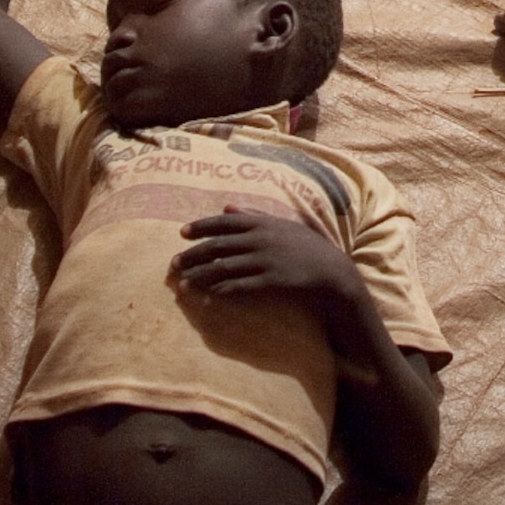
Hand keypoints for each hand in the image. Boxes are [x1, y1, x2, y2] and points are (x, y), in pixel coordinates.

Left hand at [171, 209, 361, 320]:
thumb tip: (227, 206)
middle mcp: (260, 240)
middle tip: (173, 264)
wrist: (332, 273)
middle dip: (192, 255)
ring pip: (223, 268)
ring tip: (183, 285)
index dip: (200, 227)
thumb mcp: (282, 224)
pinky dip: (221, 292)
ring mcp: (264, 261)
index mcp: (262, 223)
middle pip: (217, 246)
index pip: (223, 223)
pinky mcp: (270, 282)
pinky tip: (208, 298)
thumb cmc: (307, 247)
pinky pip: (239, 287)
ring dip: (200, 277)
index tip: (182, 234)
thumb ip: (253, 215)